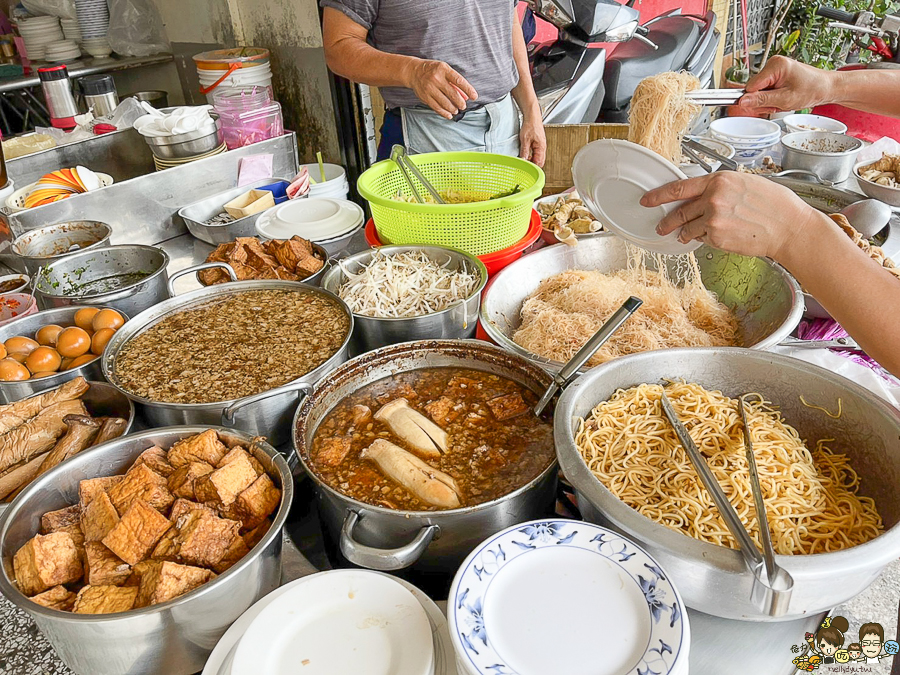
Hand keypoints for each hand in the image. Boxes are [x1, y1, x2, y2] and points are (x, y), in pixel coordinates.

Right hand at [407, 60, 477, 118]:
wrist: (414, 72)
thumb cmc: (434, 71)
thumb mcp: (445, 70)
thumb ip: (455, 82)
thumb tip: (466, 96)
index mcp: (444, 69)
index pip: (459, 81)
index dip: (468, 90)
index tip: (474, 97)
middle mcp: (436, 78)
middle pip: (452, 94)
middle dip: (460, 103)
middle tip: (463, 106)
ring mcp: (429, 88)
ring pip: (445, 102)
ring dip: (453, 109)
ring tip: (456, 110)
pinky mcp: (425, 96)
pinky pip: (436, 107)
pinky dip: (444, 113)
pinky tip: (449, 115)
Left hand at [519, 116, 545, 166]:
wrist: (532, 116)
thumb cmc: (531, 125)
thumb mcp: (525, 140)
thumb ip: (524, 151)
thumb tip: (523, 160)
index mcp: (541, 147)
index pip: (539, 163)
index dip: (533, 167)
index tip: (526, 168)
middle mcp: (542, 147)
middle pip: (539, 161)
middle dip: (532, 164)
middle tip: (524, 163)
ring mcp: (540, 145)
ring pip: (537, 157)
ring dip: (531, 159)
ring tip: (524, 158)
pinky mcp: (538, 143)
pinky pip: (535, 152)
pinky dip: (531, 155)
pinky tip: (526, 153)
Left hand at [640, 172, 820, 259]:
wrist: (789, 226)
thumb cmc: (774, 204)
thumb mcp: (745, 184)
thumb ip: (720, 188)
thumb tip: (701, 195)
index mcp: (719, 180)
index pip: (679, 188)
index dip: (658, 195)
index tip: (647, 200)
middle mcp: (713, 198)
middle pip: (679, 212)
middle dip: (667, 222)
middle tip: (661, 226)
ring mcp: (713, 219)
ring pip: (688, 229)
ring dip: (686, 233)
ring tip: (688, 235)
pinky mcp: (717, 237)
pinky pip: (702, 239)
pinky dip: (704, 239)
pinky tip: (718, 236)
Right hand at [739, 56, 835, 114]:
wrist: (826, 87)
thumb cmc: (813, 89)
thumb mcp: (785, 99)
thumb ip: (762, 100)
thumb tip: (743, 101)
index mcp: (775, 66)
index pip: (751, 86)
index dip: (755, 100)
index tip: (765, 105)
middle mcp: (773, 64)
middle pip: (754, 89)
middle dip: (764, 101)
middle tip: (779, 104)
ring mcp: (775, 69)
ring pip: (759, 91)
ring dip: (769, 100)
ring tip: (784, 100)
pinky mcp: (777, 74)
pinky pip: (765, 90)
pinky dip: (773, 98)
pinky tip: (783, 97)